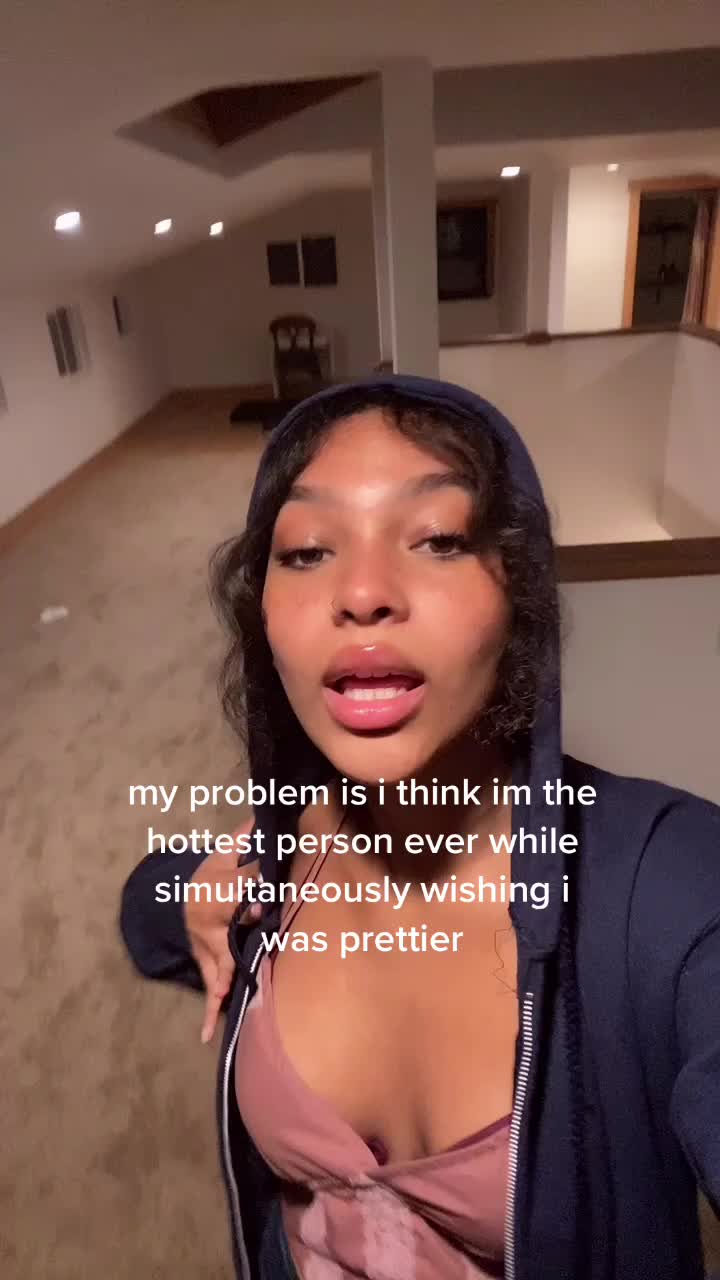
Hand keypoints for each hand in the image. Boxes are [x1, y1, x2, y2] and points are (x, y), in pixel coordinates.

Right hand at [185, 822, 261, 1043]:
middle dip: (241, 926)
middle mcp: (212, 922)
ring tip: (228, 995)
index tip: (263, 896)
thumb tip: (264, 815)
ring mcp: (209, 948)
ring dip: (225, 976)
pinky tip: (207, 1035)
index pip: (236, 886)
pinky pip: (210, 990)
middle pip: (227, 926)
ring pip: (219, 963)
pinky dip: (209, 1014)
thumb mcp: (225, 854)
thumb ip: (246, 838)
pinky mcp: (209, 967)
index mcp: (218, 889)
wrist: (182, 902)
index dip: (248, 889)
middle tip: (257, 925)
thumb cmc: (211, 877)